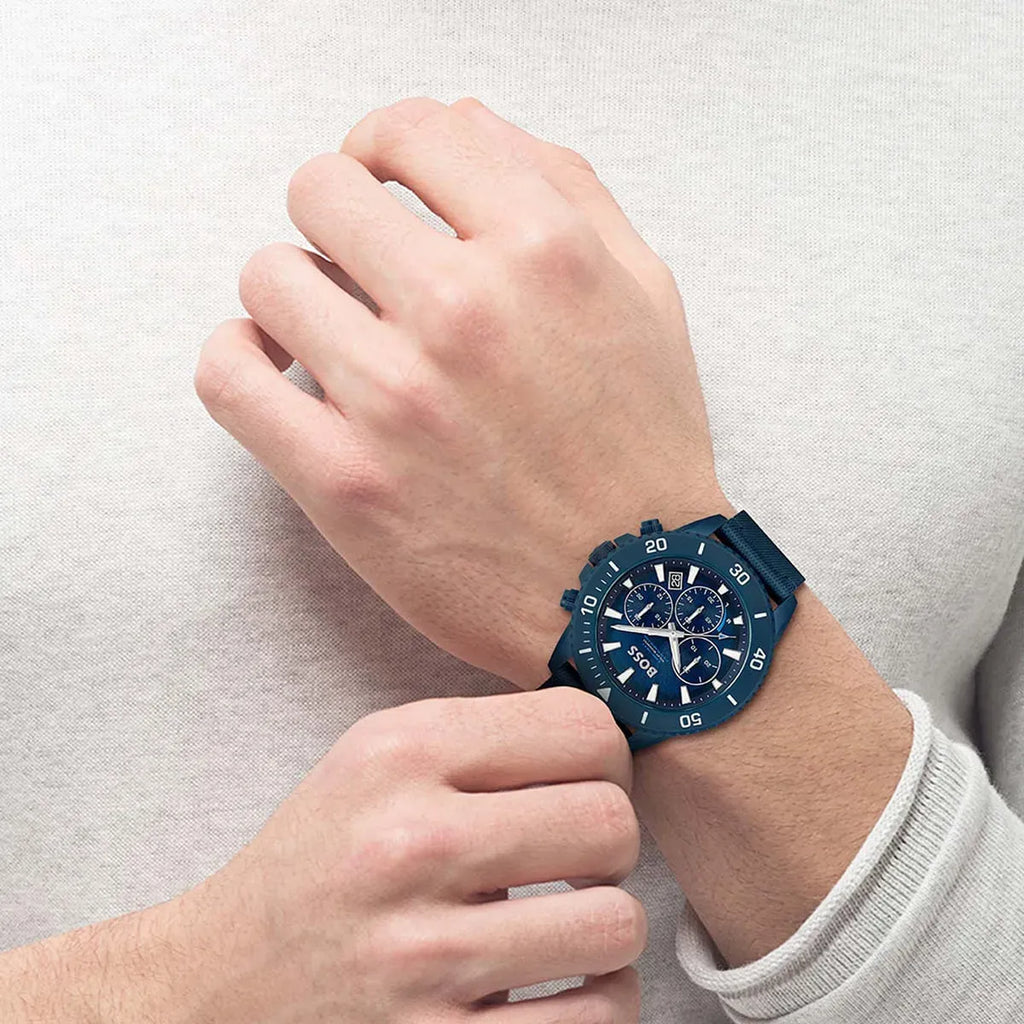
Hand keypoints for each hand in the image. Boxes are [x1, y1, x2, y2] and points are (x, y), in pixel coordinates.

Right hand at [0, 690, 644, 1022]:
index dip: (609, 758)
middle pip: (611, 823)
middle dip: (612, 843)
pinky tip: (559, 987)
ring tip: (571, 926)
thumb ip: (484, 737)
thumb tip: (611, 740)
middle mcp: (409, 844)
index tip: (589, 782)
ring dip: (607, 929)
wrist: (218, 986)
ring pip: (615, 924)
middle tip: (580, 859)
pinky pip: (595, 1021)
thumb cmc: (322, 862)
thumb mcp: (376, 759)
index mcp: (401, 754)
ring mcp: (421, 958)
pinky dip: (597, 1003)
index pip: (584, 728)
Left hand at [196, 96, 728, 686]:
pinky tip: (272, 367)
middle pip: (322, 188)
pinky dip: (236, 356)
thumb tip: (461, 125)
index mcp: (546, 250)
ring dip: (293, 291)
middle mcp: (466, 311)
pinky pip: (227, 375)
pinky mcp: (345, 483)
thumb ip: (565, 186)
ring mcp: (396, 400)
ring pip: (267, 275)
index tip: (382, 182)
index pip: (409, 129)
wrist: (633, 594)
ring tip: (328, 328)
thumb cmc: (640, 445)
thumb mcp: (647, 293)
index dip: (384, 147)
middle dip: (338, 217)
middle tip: (360, 264)